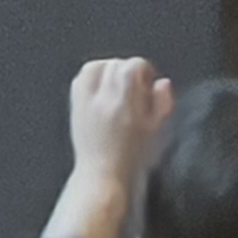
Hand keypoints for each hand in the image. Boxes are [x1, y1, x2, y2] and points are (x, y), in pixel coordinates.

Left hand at [66, 56, 171, 185]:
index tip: (149, 81)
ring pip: (97, 67)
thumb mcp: (156, 131)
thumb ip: (162, 103)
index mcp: (126, 103)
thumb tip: (162, 84)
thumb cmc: (130, 158)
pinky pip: (81, 78)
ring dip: (109, 70)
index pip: (134, 66)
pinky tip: (101, 88)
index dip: (145, 70)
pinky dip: (92, 77)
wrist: (102, 174)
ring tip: (118, 84)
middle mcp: (103, 97)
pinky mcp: (75, 104)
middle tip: (136, 86)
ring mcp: (86, 99)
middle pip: (116, 64)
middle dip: (128, 70)